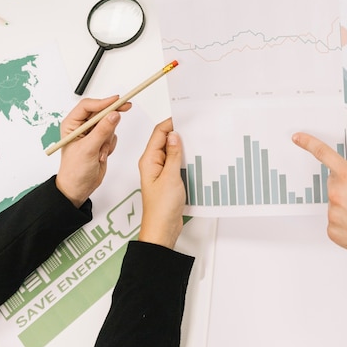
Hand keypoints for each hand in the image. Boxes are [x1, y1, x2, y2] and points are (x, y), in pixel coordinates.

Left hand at [56, 96, 130, 207]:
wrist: (78, 188)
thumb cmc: (74, 171)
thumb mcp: (88, 149)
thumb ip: (102, 131)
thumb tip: (114, 115)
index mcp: (71, 124)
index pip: (87, 106)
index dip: (103, 102)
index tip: (116, 101)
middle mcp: (81, 127)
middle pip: (100, 112)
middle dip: (111, 116)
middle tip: (126, 106)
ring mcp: (92, 134)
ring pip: (109, 124)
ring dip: (108, 138)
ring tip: (100, 152)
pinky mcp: (100, 141)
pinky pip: (112, 135)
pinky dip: (110, 145)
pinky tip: (102, 155)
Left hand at [138, 118, 185, 249]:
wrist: (163, 229)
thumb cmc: (161, 208)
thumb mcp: (170, 177)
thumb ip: (174, 155)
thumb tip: (175, 135)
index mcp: (149, 160)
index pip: (159, 133)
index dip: (171, 123)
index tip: (185, 117)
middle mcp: (154, 163)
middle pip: (165, 140)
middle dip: (179, 132)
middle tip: (195, 126)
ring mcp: (161, 171)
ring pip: (172, 151)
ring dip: (183, 146)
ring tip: (197, 139)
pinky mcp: (169, 179)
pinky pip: (177, 162)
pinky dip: (185, 158)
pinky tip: (195, 157)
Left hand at [292, 133, 346, 259]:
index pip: (323, 153)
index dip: (308, 143)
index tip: (298, 137)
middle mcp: (336, 194)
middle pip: (334, 181)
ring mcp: (332, 213)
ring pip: (335, 201)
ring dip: (346, 203)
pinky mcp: (332, 230)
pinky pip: (335, 220)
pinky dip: (345, 220)